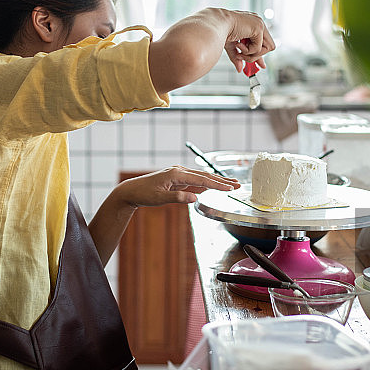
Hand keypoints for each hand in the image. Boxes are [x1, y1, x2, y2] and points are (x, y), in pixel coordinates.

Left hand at [112, 166, 240, 207]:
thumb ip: (178, 198)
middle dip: (221, 181)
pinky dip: (206, 183)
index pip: (201, 179)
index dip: (217, 184)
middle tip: (237, 185)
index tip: (230, 188)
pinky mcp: (177, 178)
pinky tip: (214, 185)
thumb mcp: (160, 199)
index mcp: (176, 174)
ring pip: (201, 177)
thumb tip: (195, 199)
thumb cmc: (144, 194)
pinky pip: (195, 180)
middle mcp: (179, 171)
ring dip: (216, 181)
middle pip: (204, 176)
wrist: (132, 190)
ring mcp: (178, 173)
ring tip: (230, 184)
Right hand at [221, 10, 275, 72]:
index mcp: (252, 24)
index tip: (261, 66)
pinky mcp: (259, 28)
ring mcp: (259, 24)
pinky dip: (248, 51)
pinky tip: (239, 45)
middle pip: (268, 46)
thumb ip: (237, 56)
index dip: (261, 54)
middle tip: (241, 56)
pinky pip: (259, 48)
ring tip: (239, 50)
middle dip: (256, 56)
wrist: (216, 25)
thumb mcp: (231, 46)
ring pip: (266, 49)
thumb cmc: (220, 31)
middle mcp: (258, 23)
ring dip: (252, 54)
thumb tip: (240, 69)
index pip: (262, 41)